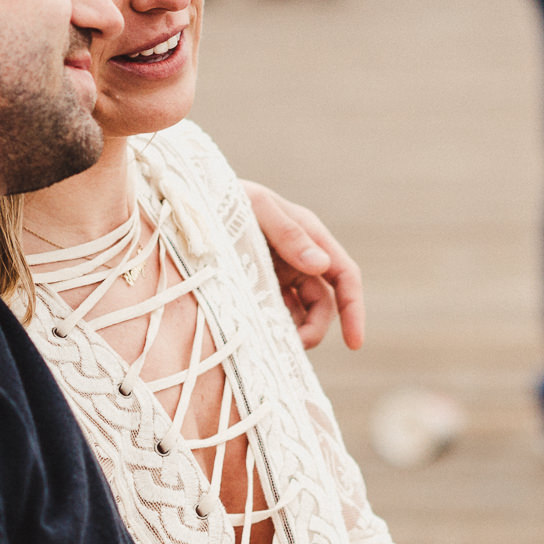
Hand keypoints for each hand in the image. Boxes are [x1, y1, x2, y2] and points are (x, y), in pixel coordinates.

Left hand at [242, 179, 363, 351]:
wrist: (189, 201)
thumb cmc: (226, 196)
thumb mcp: (258, 207)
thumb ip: (289, 234)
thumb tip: (322, 266)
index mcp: (310, 235)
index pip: (345, 276)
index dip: (353, 310)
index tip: (354, 344)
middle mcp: (300, 257)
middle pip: (323, 304)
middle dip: (315, 329)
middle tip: (292, 347)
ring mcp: (280, 274)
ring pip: (300, 313)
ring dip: (294, 332)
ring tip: (272, 345)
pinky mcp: (258, 286)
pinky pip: (276, 313)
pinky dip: (274, 328)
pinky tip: (259, 337)